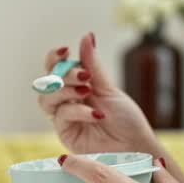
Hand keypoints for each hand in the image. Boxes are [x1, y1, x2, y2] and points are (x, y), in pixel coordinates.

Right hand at [38, 32, 159, 155]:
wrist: (135, 146)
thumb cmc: (126, 120)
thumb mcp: (109, 88)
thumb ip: (92, 65)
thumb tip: (86, 36)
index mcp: (76, 86)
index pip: (55, 68)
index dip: (55, 58)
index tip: (65, 50)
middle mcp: (67, 101)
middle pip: (47, 82)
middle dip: (63, 75)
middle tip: (84, 76)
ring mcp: (64, 118)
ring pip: (47, 99)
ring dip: (65, 90)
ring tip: (86, 91)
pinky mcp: (65, 134)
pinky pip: (61, 116)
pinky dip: (77, 110)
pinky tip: (96, 113)